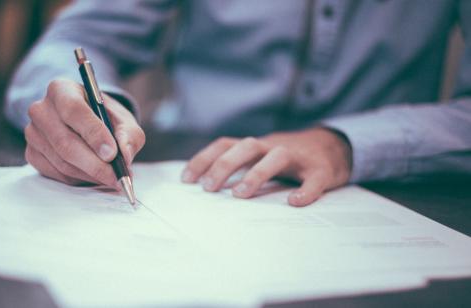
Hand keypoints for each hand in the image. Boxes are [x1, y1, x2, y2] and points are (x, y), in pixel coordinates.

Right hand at [24, 79, 144, 185]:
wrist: (87, 124)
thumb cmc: (105, 118)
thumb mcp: (123, 120)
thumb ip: (129, 135)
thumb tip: (125, 155)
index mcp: (62, 90)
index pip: (73, 110)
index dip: (93, 133)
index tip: (112, 153)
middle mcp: (41, 109)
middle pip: (65, 142)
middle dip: (95, 164)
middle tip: (116, 176)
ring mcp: (33, 133)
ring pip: (62, 162)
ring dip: (90, 174)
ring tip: (112, 177)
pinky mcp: (32, 154)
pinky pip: (57, 173)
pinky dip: (79, 179)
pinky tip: (94, 175)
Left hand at [181, 128, 351, 205]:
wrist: (334, 146)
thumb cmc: (288, 158)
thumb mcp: (261, 157)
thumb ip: (240, 167)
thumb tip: (206, 187)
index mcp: (256, 146)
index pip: (225, 145)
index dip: (204, 159)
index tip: (186, 179)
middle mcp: (274, 146)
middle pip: (246, 146)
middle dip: (224, 165)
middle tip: (208, 188)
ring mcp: (298, 157)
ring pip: (277, 156)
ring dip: (257, 173)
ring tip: (240, 195)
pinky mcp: (321, 169)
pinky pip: (314, 178)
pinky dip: (305, 190)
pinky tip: (295, 202)